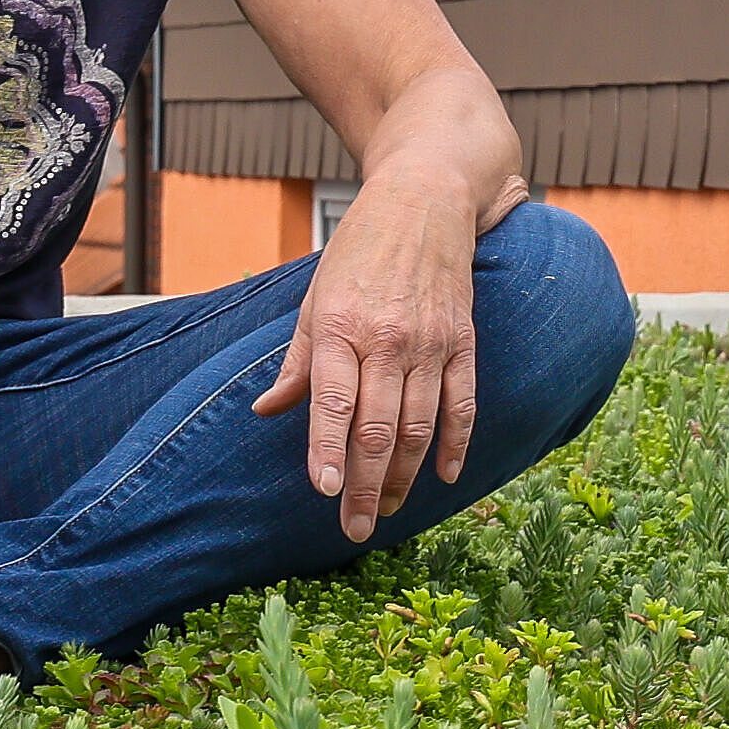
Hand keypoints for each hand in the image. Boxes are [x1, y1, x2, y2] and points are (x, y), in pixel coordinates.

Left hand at [255, 165, 511, 540]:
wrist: (424, 199)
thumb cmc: (358, 252)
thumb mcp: (314, 298)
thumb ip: (296, 362)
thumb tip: (265, 412)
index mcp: (341, 327)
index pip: (333, 402)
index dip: (329, 449)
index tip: (326, 491)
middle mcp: (387, 339)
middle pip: (379, 428)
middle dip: (367, 485)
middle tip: (355, 529)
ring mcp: (430, 342)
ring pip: (420, 426)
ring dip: (405, 477)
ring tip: (388, 511)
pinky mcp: (463, 341)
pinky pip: (463, 403)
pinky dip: (456, 444)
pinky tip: (444, 478)